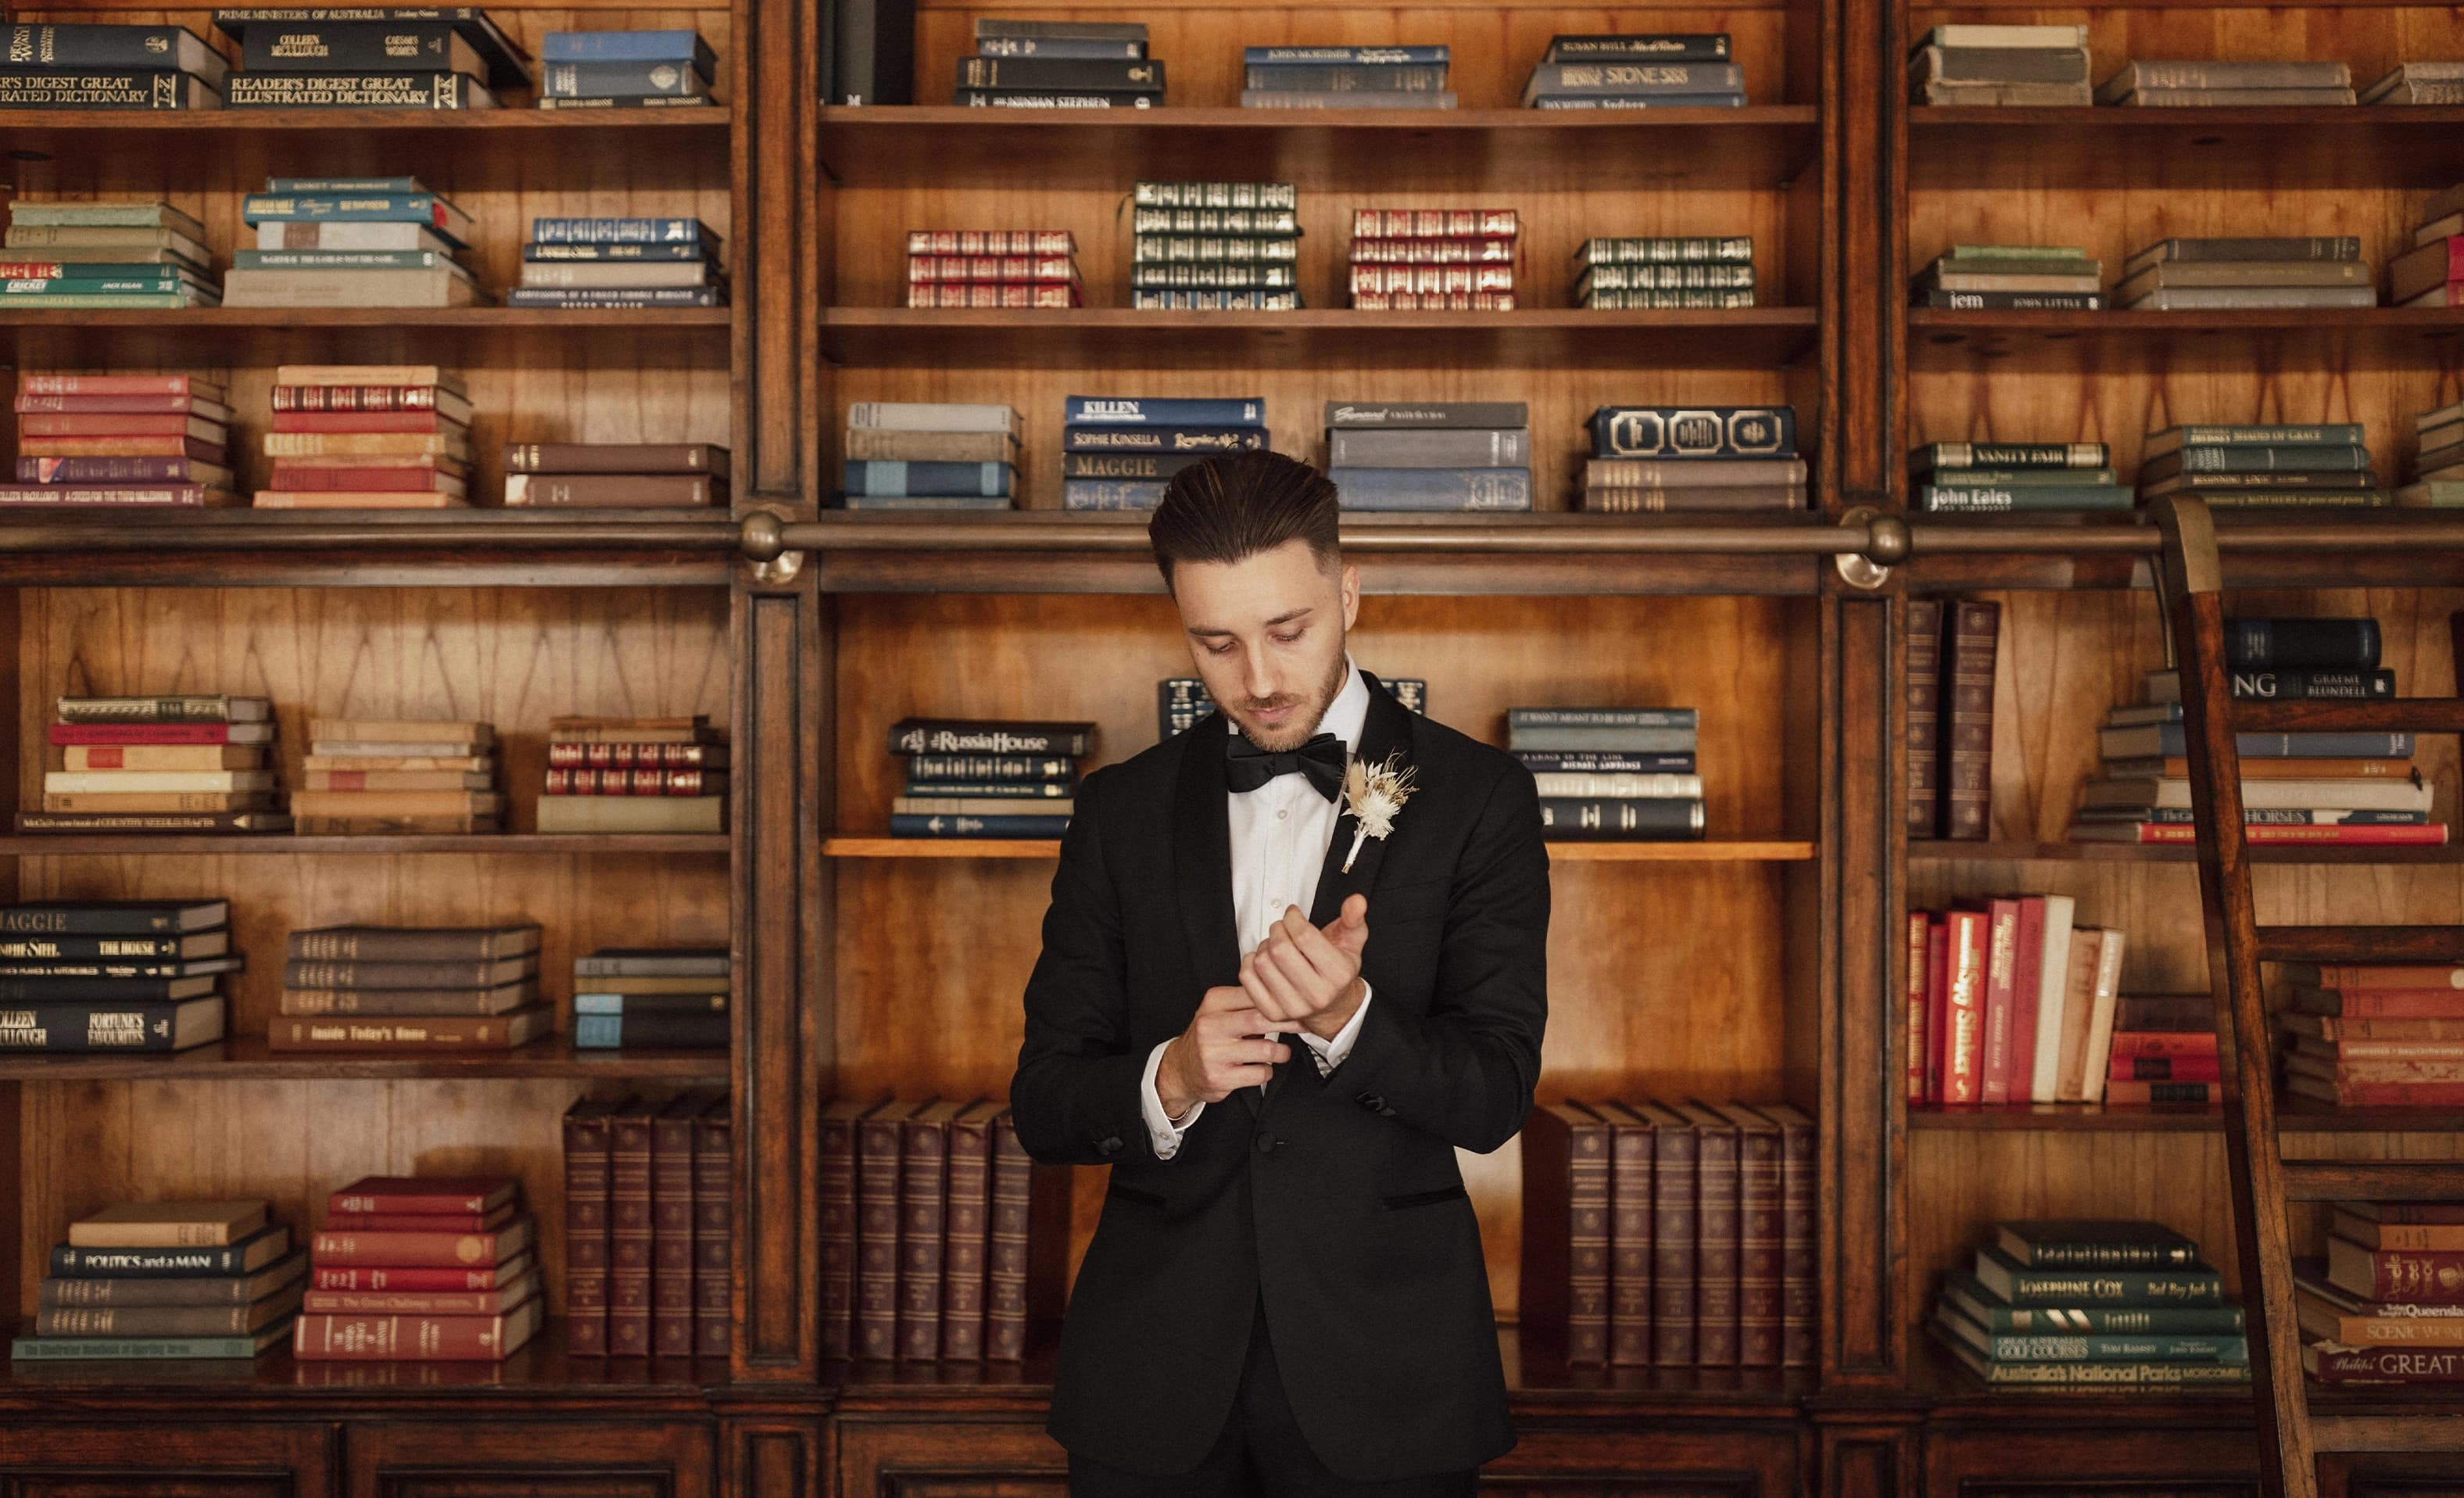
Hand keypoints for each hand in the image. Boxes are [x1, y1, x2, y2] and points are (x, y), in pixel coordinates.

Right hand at [1157, 983, 1289, 1116]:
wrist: (1181, 1069)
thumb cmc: (1209, 1037)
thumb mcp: (1220, 1010)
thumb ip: (1248, 1002)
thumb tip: (1287, 996)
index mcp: (1213, 1002)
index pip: (1255, 994)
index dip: (1281, 1000)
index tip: (1297, 1005)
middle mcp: (1210, 1025)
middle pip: (1261, 1019)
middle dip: (1288, 1023)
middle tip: (1301, 1025)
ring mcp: (1213, 1052)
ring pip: (1265, 1049)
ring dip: (1281, 1052)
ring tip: (1281, 1052)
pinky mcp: (1219, 1077)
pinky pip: (1259, 1073)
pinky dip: (1267, 1071)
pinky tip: (1261, 1067)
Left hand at [1241, 894, 1369, 1042]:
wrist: (1333, 1008)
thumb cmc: (1338, 969)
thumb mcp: (1352, 941)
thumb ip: (1353, 918)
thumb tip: (1356, 900)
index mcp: (1339, 974)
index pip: (1304, 936)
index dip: (1293, 918)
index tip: (1293, 914)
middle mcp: (1317, 995)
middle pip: (1280, 949)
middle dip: (1277, 929)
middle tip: (1282, 928)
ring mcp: (1293, 1007)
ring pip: (1262, 962)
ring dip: (1264, 946)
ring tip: (1276, 946)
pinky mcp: (1272, 1013)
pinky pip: (1247, 977)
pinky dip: (1250, 961)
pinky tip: (1265, 960)